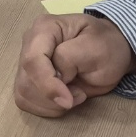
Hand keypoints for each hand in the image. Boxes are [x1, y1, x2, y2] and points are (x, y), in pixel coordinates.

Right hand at [14, 13, 135, 116]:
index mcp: (45, 28)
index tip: (69, 100)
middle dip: (52, 97)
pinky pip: (27, 101)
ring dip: (51, 104)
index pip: (32, 60)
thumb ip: (69, 59)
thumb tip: (55, 80)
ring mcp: (27, 61)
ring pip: (24, 94)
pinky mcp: (29, 79)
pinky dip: (47, 108)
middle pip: (26, 81)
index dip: (47, 85)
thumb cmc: (107, 46)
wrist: (110, 51)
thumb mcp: (96, 48)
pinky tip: (64, 98)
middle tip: (80, 92)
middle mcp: (30, 43)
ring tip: (74, 93)